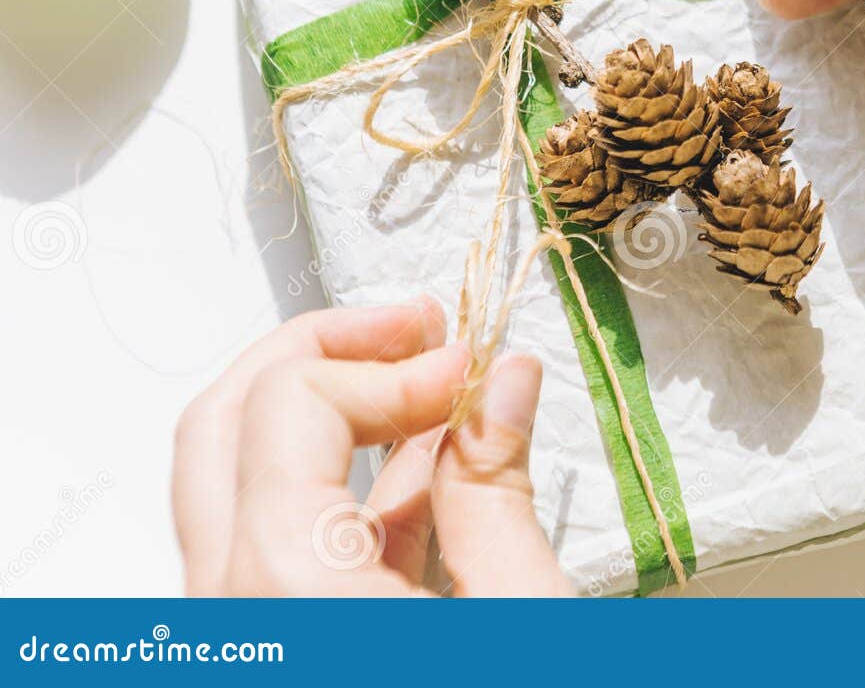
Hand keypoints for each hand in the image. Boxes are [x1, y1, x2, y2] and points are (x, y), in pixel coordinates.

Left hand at [172, 300, 571, 595]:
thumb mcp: (521, 615)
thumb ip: (497, 491)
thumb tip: (506, 383)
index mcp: (283, 587)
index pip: (295, 400)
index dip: (392, 365)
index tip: (468, 369)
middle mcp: (231, 610)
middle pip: (227, 421)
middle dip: (327, 355)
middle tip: (414, 333)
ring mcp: (241, 635)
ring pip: (237, 481)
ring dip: (329, 417)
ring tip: (428, 389)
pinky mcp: (272, 647)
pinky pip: (273, 546)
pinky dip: (340, 492)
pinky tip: (425, 467)